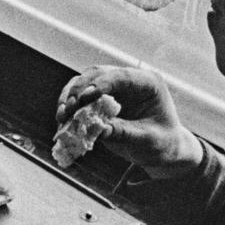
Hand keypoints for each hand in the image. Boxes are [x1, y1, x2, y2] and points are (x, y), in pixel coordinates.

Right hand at [55, 65, 202, 178]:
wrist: (161, 149)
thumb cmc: (162, 143)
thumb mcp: (148, 140)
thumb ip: (125, 133)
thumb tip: (100, 129)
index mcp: (146, 83)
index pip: (121, 76)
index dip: (102, 84)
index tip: (86, 97)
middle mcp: (126, 80)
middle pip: (96, 75)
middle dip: (79, 90)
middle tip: (68, 108)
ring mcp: (111, 88)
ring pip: (82, 83)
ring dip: (68, 98)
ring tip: (61, 115)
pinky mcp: (98, 99)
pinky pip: (78, 98)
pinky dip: (68, 108)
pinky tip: (62, 121)